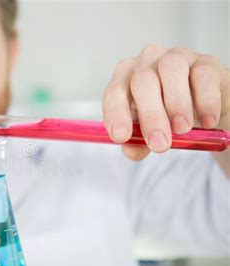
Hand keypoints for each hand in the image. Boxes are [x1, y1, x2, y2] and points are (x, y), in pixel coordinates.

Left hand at [103, 44, 229, 159]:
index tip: (121, 137)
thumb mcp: (148, 130)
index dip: (116, 114)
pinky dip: (205, 101)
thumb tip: (131, 151)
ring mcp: (177, 57)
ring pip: (171, 69)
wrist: (203, 108)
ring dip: (176, 103)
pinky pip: (204, 75)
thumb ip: (137, 142)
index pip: (115, 92)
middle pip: (143, 81)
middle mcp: (147, 61)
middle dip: (150, 115)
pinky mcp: (206, 62)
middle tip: (160, 144)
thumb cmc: (166, 116)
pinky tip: (207, 122)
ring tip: (182, 129)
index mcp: (125, 77)